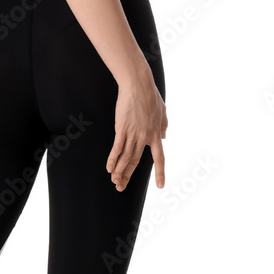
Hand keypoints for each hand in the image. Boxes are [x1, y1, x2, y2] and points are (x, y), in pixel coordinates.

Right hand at [106, 75, 167, 191]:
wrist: (139, 85)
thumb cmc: (150, 96)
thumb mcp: (163, 111)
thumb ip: (164, 125)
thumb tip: (164, 136)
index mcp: (156, 134)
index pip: (159, 158)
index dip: (160, 173)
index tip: (160, 186)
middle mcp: (145, 137)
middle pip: (136, 162)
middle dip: (129, 176)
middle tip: (122, 188)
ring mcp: (133, 133)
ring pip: (125, 157)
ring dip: (119, 171)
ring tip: (115, 182)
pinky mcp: (122, 128)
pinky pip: (117, 148)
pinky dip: (113, 159)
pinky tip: (109, 168)